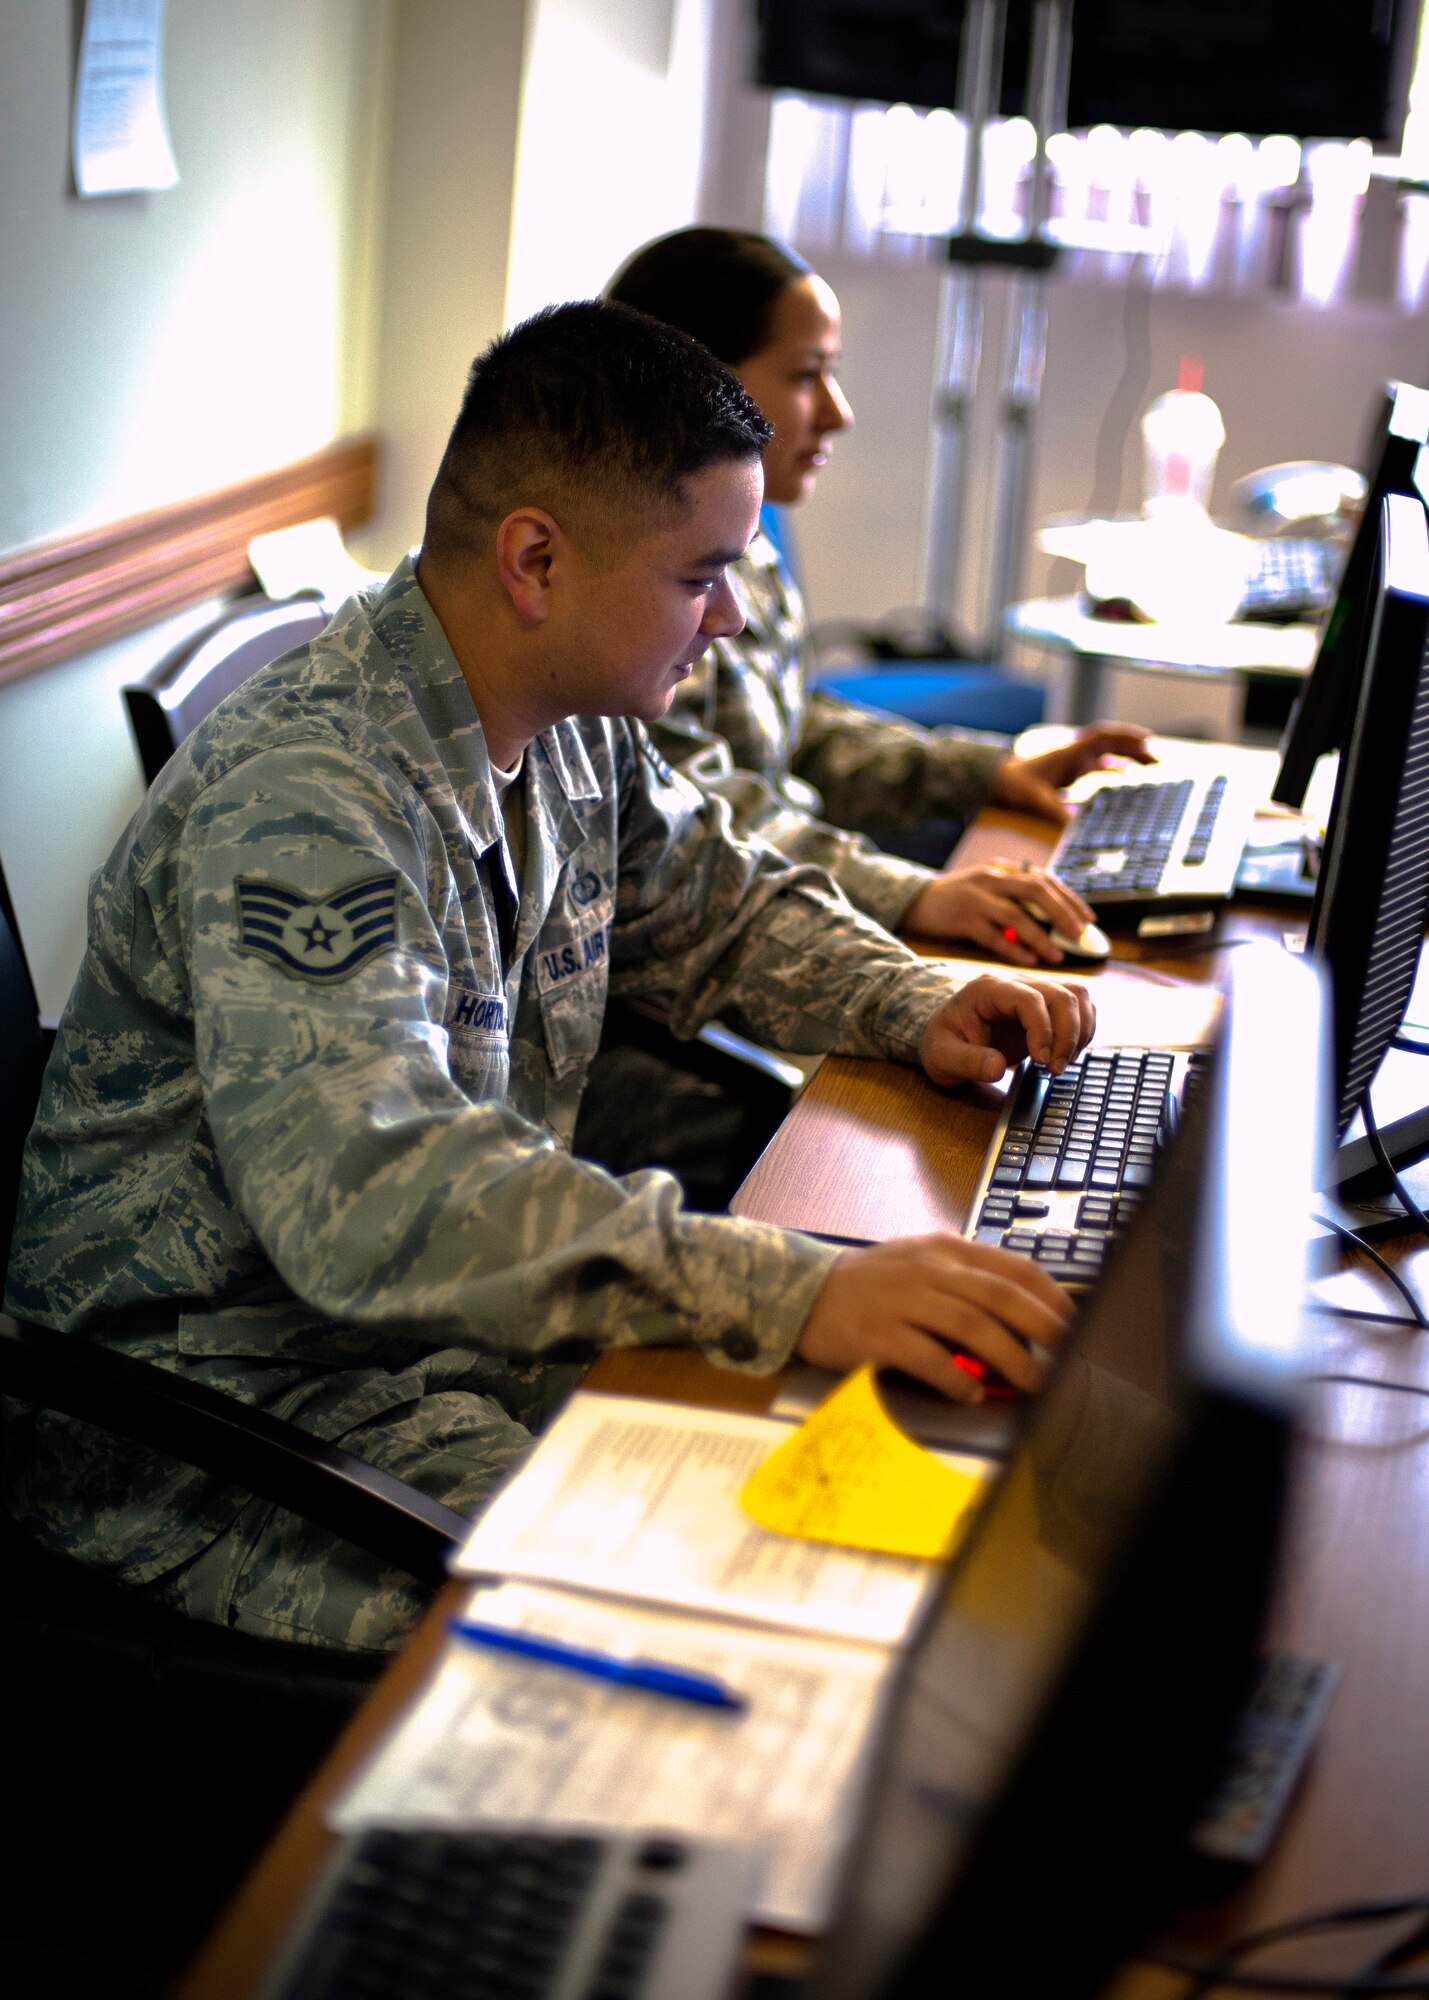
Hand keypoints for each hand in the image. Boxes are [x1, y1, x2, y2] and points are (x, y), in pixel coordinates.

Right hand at [796, 1233, 1072, 1401]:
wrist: (803, 1293)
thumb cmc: (870, 1285)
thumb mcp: (920, 1264)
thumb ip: (965, 1281)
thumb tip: (1020, 1314)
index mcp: (945, 1250)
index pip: (1012, 1267)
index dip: (1050, 1295)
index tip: (1075, 1321)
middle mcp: (929, 1270)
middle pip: (1001, 1296)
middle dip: (1045, 1327)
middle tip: (1070, 1354)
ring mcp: (903, 1301)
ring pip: (972, 1326)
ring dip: (1010, 1357)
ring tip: (1034, 1382)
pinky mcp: (879, 1334)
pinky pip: (928, 1358)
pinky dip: (955, 1378)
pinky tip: (971, 1392)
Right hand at [902, 863, 1096, 965]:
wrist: (914, 901)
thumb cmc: (958, 897)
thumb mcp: (988, 884)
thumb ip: (1016, 893)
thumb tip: (1055, 913)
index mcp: (1002, 869)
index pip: (1045, 879)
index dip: (1070, 898)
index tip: (1089, 919)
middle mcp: (992, 879)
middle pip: (1036, 890)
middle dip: (1063, 913)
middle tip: (1080, 935)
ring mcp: (976, 898)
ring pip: (1016, 915)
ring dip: (1041, 937)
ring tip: (1057, 956)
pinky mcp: (962, 920)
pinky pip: (993, 937)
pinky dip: (1013, 949)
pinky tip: (1029, 961)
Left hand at [920, 973, 1093, 1083]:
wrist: (946, 1035)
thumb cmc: (943, 1042)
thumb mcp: (943, 1057)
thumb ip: (967, 1062)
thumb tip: (996, 1069)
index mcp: (988, 990)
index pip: (1029, 999)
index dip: (1043, 1030)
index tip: (1041, 1061)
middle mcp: (1015, 983)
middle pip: (1060, 995)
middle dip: (1066, 1035)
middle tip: (1054, 1069)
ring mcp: (1034, 989)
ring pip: (1076, 995)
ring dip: (1080, 1031)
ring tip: (1062, 1063)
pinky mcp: (1046, 1003)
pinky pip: (1079, 1005)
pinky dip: (1083, 1029)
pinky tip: (1067, 1053)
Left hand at [991, 723, 1156, 824]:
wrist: (997, 781)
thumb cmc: (1015, 786)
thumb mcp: (1035, 800)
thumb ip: (1054, 812)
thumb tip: (1073, 828)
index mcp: (1070, 753)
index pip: (1103, 736)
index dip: (1126, 736)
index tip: (1148, 740)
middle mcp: (1075, 753)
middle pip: (1112, 742)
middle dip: (1136, 747)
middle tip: (1159, 760)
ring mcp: (1074, 760)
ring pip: (1108, 752)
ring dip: (1130, 755)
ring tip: (1153, 766)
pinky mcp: (1072, 770)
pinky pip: (1100, 764)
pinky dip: (1116, 767)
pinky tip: (1129, 776)